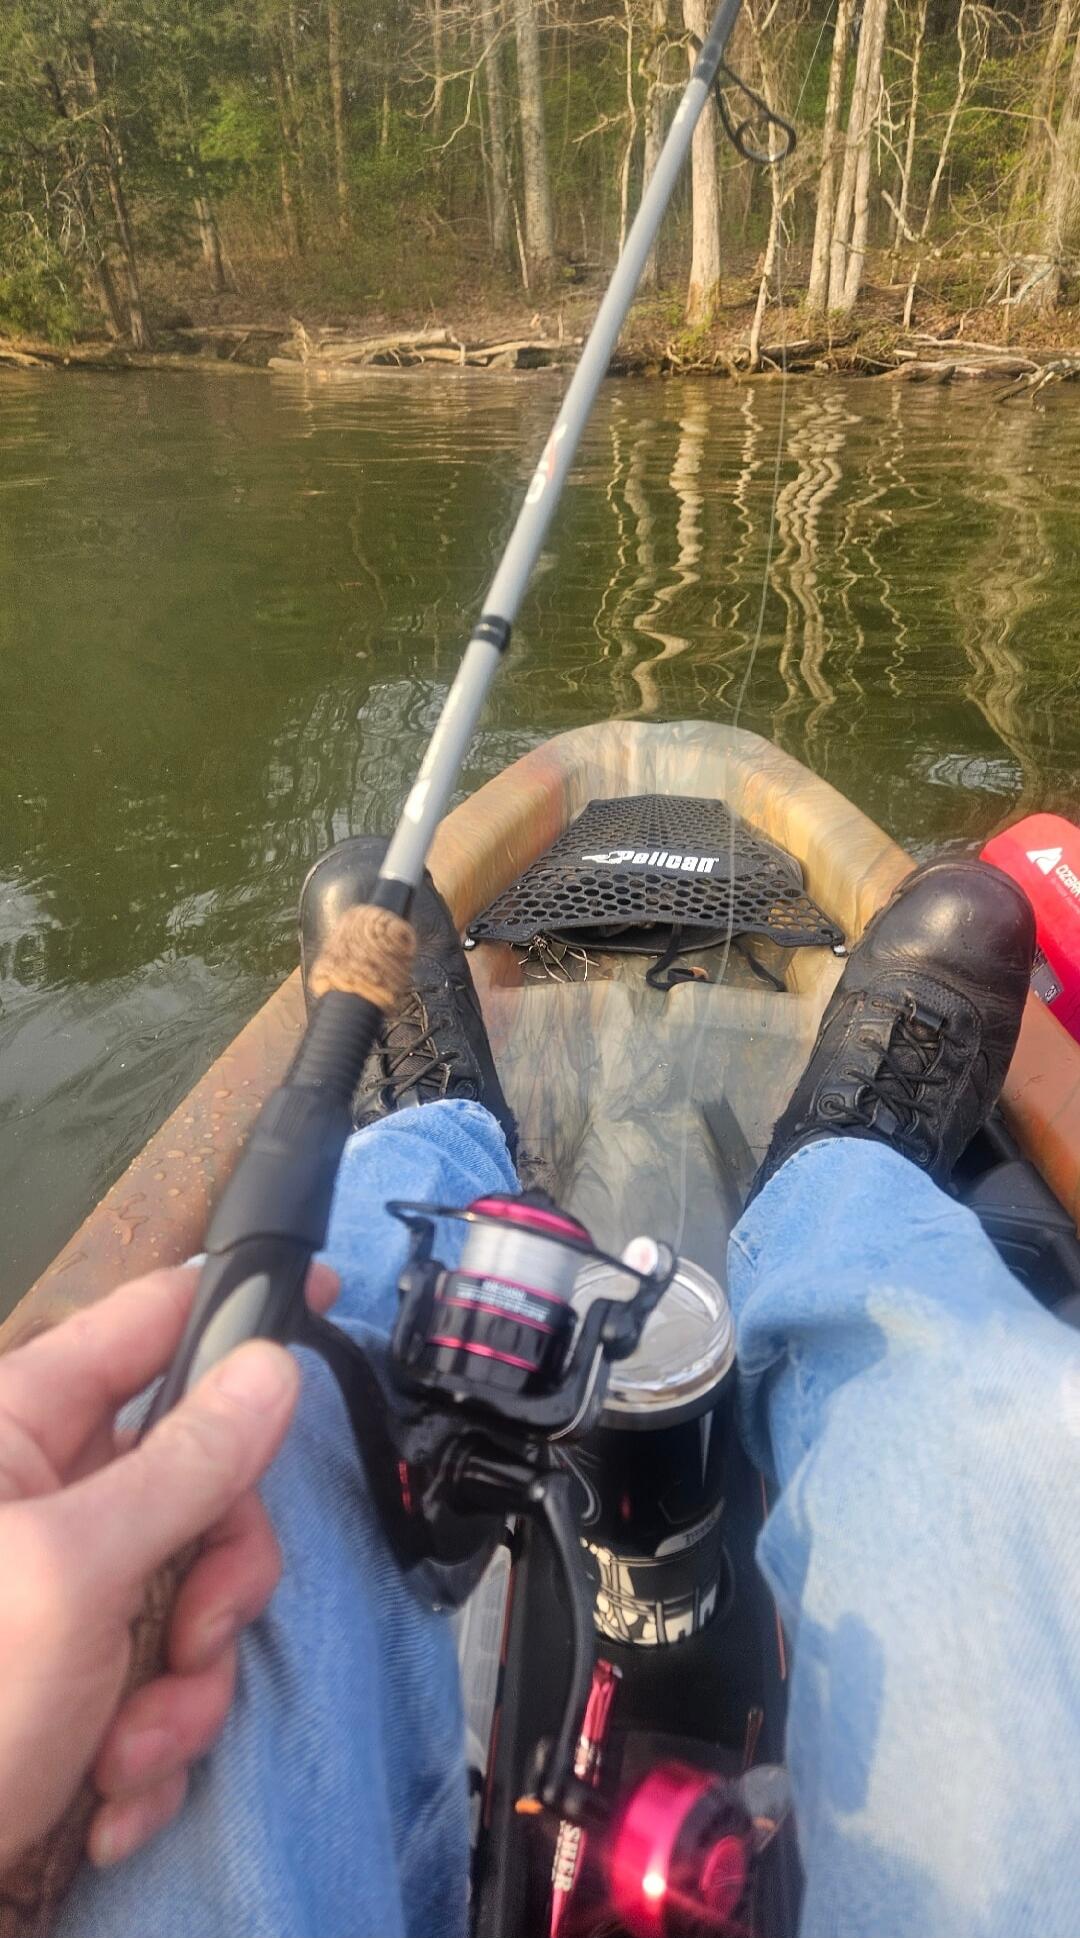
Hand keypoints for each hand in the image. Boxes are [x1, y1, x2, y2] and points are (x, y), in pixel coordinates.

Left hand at [0, 1261, 336, 1871]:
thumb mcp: (74, 1574)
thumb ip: (183, 1466)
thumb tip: (270, 1369)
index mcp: (17, 1432)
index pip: (147, 1326)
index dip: (235, 1308)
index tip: (325, 1292)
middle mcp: (42, 1500)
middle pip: (199, 1480)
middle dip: (216, 1581)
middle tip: (197, 1633)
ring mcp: (61, 1593)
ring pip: (195, 1593)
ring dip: (183, 1690)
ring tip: (128, 1751)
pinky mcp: (74, 1678)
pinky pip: (164, 1676)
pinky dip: (152, 1745)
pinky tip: (105, 1794)